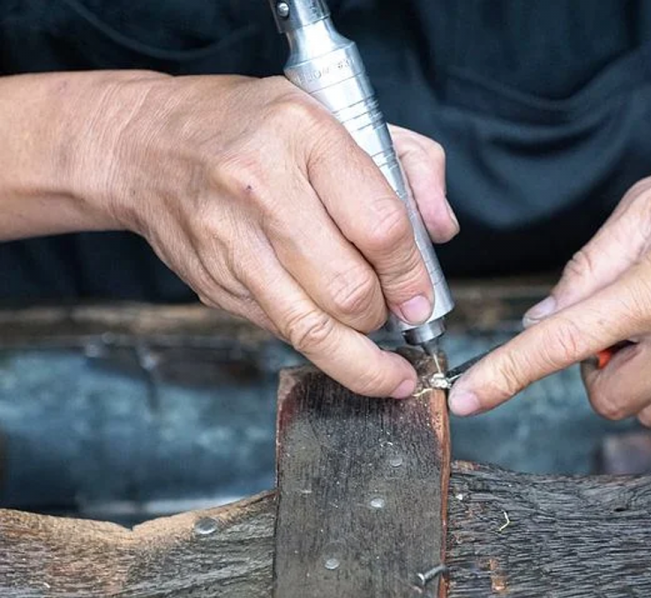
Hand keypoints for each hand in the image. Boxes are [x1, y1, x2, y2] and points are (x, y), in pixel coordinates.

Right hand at [91, 74, 456, 397]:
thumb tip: (442, 230)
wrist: (148, 146)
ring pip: (313, 329)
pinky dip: (320, 347)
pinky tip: (341, 343)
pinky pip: (281, 331)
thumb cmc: (254, 127)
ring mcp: (231, 242)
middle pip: (349, 289)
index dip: (413, 275)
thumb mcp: (340, 115)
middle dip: (388, 316)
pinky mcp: (213, 284)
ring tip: (387, 369)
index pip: (380, 227)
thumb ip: (411, 163)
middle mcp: (263, 189)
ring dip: (360, 358)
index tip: (425, 298)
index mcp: (304, 136)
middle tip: (402, 315)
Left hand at [449, 105, 650, 423]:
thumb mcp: (648, 203)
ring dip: (626, 378)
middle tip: (608, 316)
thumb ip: (589, 266)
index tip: (467, 398)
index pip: (564, 344)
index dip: (506, 373)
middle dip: (586, 367)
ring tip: (649, 322)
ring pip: (644, 410)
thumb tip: (544, 317)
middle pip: (603, 397)